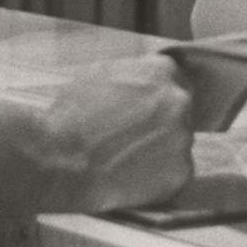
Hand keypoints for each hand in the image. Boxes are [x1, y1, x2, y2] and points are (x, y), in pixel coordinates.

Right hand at [44, 55, 194, 212]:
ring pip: (178, 142)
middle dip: (161, 121)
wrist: (61, 160)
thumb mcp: (98, 73)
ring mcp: (184, 137)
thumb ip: (131, 72)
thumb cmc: (71, 115)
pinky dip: (159, 176)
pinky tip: (132, 175)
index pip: (175, 78)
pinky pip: (176, 172)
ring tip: (126, 157)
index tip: (142, 109)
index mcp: (161, 70)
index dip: (156, 96)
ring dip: (160, 149)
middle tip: (131, 135)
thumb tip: (142, 78)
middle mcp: (180, 100)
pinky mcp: (182, 172)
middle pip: (180, 110)